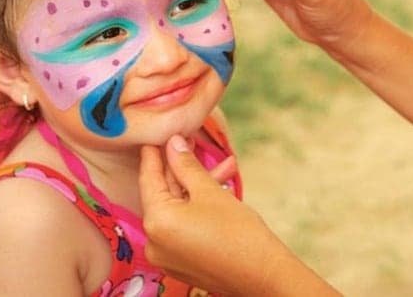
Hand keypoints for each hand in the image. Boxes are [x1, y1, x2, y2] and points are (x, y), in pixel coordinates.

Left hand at [139, 136, 339, 296]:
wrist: (263, 275)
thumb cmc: (238, 232)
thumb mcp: (210, 191)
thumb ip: (187, 166)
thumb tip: (173, 143)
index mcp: (156, 222)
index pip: (149, 180)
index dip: (154, 156)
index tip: (154, 138)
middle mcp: (154, 242)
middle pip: (164, 196)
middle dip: (182, 171)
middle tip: (191, 145)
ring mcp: (166, 255)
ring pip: (177, 211)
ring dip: (197, 188)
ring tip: (223, 168)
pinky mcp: (181, 262)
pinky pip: (182, 227)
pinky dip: (196, 209)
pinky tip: (218, 191)